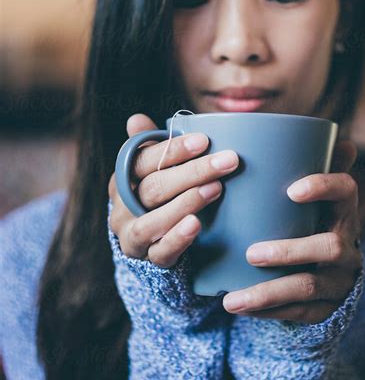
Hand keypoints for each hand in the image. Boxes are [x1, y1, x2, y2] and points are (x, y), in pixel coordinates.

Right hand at [108, 113, 239, 266]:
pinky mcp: (149, 260)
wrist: (154, 244)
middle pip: (154, 187)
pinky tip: (196, 224)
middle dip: (192, 172)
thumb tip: (136, 119)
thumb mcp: (156, 171)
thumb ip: (153, 148)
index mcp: (122, 180)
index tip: (204, 140)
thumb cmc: (161, 197)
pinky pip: (161, 252)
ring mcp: (134, 237)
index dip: (172, 150)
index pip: (142, 160)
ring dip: (186, 202)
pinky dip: (178, 238)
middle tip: (227, 161)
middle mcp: (122, 209)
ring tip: (215, 189)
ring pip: (153, 221)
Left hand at [222, 140, 362, 322]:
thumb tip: (302, 129)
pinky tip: (240, 308)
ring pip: (310, 286)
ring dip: (269, 292)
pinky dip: (268, 311)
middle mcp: (348, 245)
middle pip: (328, 246)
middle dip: (288, 250)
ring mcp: (340, 279)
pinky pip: (300, 313)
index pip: (345, 191)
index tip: (291, 189)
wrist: (325, 275)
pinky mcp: (327, 307)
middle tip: (251, 254)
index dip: (323, 187)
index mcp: (342, 211)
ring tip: (232, 299)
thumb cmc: (306, 225)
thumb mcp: (306, 200)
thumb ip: (298, 167)